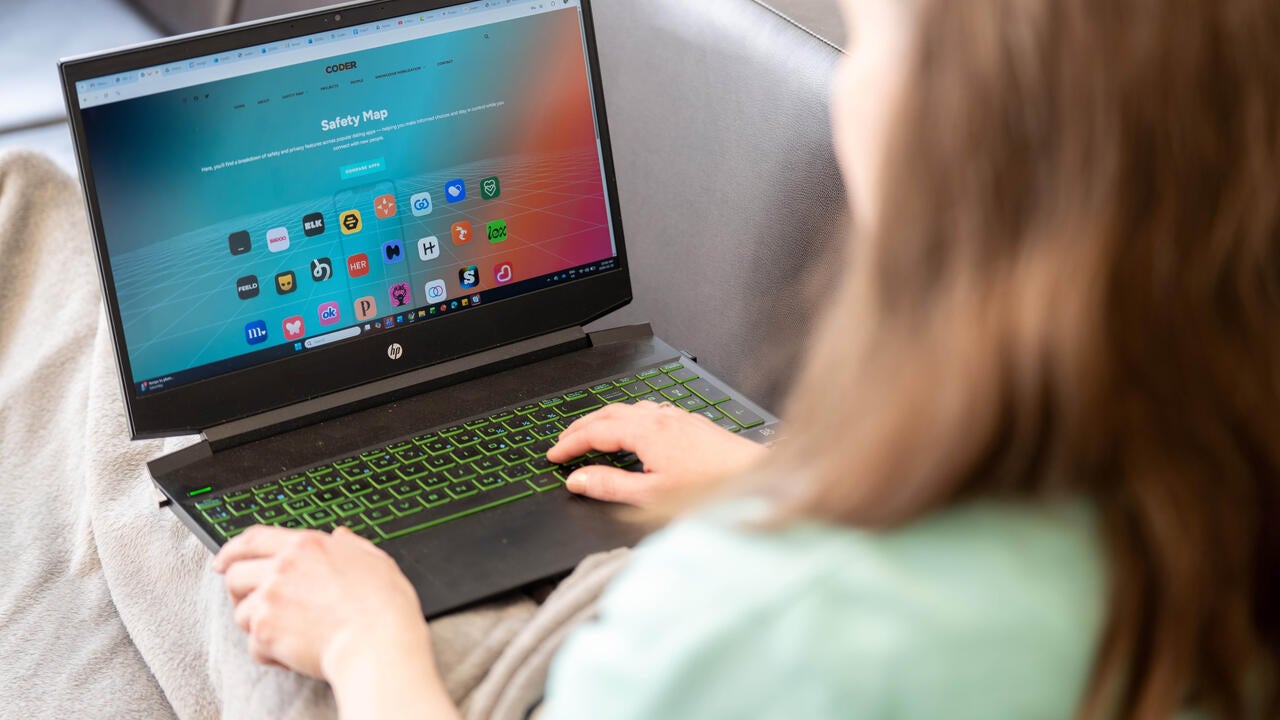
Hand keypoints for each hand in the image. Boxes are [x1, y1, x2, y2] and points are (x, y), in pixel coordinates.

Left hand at [213, 525, 428, 678]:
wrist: (377, 641)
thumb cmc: (383, 604)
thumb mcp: (374, 560)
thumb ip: (351, 545)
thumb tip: (341, 536)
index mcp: (306, 545)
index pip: (254, 538)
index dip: (232, 550)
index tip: (223, 562)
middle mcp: (282, 568)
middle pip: (236, 575)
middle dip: (240, 592)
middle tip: (255, 605)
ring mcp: (270, 599)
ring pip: (242, 613)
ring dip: (259, 626)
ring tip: (287, 634)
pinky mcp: (265, 632)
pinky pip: (254, 646)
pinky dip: (270, 654)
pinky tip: (294, 652)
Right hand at [546, 400, 767, 506]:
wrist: (756, 478)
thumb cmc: (711, 488)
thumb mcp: (651, 495)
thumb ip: (611, 486)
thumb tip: (578, 480)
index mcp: (646, 431)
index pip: (595, 432)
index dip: (570, 444)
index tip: (553, 456)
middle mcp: (661, 417)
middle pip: (609, 413)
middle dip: (581, 426)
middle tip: (562, 442)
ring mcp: (677, 417)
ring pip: (629, 409)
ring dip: (604, 420)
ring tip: (591, 435)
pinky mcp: (691, 423)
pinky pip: (649, 412)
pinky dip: (628, 420)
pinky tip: (634, 433)